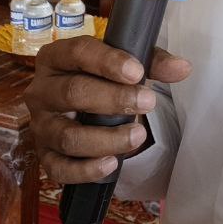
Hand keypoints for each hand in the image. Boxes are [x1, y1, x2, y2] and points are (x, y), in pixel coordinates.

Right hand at [26, 36, 190, 183]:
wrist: (80, 109)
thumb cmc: (101, 80)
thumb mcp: (124, 65)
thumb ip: (152, 63)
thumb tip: (182, 68)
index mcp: (56, 57)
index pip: (78, 52)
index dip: (108, 62)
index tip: (137, 72)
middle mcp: (41, 90)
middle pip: (73, 93)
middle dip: (113, 99)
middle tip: (148, 103)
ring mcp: (40, 125)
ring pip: (68, 136)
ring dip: (106, 139)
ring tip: (138, 135)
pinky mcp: (44, 156)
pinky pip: (59, 169)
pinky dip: (85, 170)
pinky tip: (111, 164)